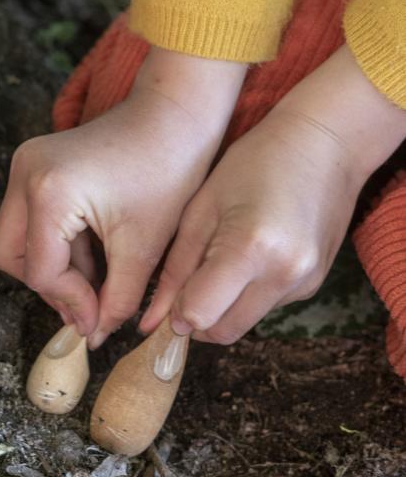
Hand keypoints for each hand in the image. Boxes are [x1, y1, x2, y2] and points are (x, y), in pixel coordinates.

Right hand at [0, 48, 245, 346]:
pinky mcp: (34, 163)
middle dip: (48, 285)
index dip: (70, 303)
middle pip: (10, 256)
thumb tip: (94, 335)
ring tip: (97, 278)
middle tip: (88, 303)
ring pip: (15, 240)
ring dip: (52, 266)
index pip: (41, 272)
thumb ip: (117, 300)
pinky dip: (57, 244)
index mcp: (50, 192)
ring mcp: (25, 164)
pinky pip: (30, 220)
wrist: (175, 116)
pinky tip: (94, 254)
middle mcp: (25, 173)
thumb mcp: (143, 248)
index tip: (98, 321)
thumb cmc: (168, 173)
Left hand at [141, 45, 405, 343]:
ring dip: (223, 308)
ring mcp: (304, 283)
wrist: (325, 144)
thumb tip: (150, 324)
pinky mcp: (314, 286)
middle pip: (223, 332)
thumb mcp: (201, 207)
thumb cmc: (253, 163)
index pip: (199, 315)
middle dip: (197, 319)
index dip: (177, 312)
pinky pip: (266, 307)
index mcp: (249, 248)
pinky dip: (248, 295)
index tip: (170, 294)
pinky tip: (251, 255)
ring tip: (221, 259)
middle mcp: (283, 274)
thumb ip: (175, 269)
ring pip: (244, 323)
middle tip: (188, 284)